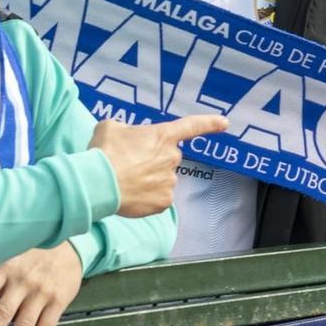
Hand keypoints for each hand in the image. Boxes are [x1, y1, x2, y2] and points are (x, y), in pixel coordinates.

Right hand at [88, 114, 228, 217]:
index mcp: (163, 136)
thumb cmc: (104, 152)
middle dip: (153, 161)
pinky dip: (147, 198)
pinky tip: (132, 195)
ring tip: (127, 180)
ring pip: (163, 179)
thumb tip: (125, 137)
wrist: (100, 182)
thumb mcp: (111, 128)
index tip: (225, 123)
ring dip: (149, 180)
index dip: (209, 123)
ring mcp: (170, 181)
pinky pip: (158, 198)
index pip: (191, 126)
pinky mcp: (164, 202)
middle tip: (130, 164)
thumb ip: (125, 130)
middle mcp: (172, 157)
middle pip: (167, 158)